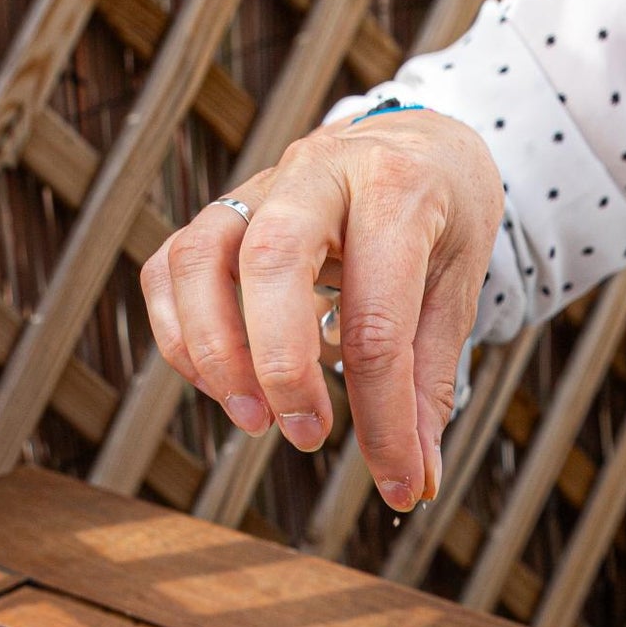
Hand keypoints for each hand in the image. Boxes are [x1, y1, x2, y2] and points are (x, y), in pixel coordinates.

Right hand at [140, 111, 503, 511]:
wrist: (418, 142)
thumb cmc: (442, 219)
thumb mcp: (457, 289)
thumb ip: (428, 382)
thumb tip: (417, 481)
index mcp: (394, 188)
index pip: (377, 319)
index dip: (384, 419)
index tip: (400, 484)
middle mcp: (316, 172)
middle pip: (268, 261)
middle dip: (280, 367)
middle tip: (307, 437)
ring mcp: (257, 187)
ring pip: (198, 257)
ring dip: (213, 353)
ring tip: (256, 421)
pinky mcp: (221, 212)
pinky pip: (169, 267)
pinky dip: (181, 335)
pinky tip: (225, 387)